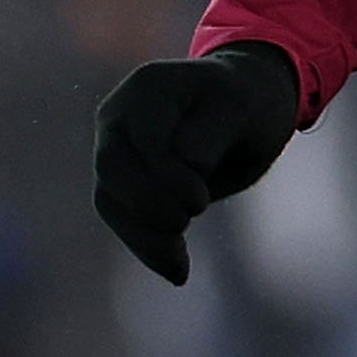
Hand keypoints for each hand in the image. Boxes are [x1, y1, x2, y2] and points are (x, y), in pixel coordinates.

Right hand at [91, 40, 301, 284]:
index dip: (167, 176)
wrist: (244, 103)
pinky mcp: (121, 178)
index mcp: (152, 87)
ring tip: (179, 269)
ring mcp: (114, 145)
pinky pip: (120, 215)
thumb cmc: (247, 104)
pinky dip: (145, 244)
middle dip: (146, 208)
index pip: (145, 139)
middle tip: (186, 226)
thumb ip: (210, 136)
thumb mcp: (242, 111)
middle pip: (111, 168)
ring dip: (142, 237)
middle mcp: (121, 112)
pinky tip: (176, 269)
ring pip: (109, 198)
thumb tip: (183, 168)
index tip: (200, 203)